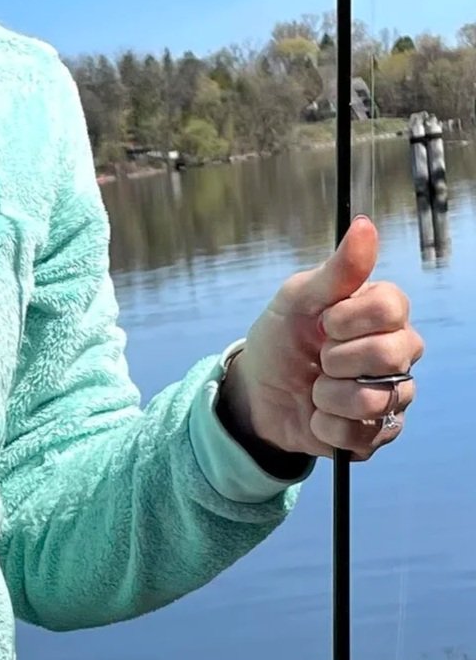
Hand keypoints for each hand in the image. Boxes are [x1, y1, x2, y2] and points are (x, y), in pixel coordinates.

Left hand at [219, 216, 421, 462]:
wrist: (258, 391)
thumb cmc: (282, 337)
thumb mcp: (297, 299)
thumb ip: (337, 270)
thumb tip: (365, 224)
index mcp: (386, 313)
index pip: (392, 307)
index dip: (348, 318)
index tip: (322, 321)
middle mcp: (400, 352)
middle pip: (392, 354)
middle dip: (336, 358)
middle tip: (318, 357)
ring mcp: (394, 394)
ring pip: (378, 398)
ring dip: (328, 395)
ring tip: (316, 388)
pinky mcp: (379, 432)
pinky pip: (362, 434)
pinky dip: (326, 426)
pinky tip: (318, 415)